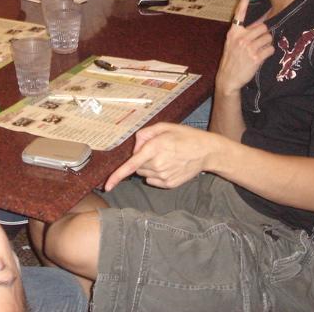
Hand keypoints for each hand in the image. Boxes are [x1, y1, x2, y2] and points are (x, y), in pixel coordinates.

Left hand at [105, 123, 219, 190]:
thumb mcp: (164, 127)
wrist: (206, 151)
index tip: (107, 186)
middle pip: (137, 166)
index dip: (117, 176)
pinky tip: (169, 166)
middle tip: (157, 150)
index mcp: (155, 148)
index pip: (131, 165)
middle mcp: (158, 164)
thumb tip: (135, 149)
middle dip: (142, 159)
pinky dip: (156, 174)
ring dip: (148, 167)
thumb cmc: (184, 136)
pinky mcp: (169, 184)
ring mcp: (164, 176)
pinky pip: (153, 180)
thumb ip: (144, 134)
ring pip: (144, 174)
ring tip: (165, 157)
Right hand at [217, 0, 273, 94]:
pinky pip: (270, 49)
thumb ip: (243, 33)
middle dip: (263, 35)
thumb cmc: (232, 60)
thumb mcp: (232, 43)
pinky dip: (268, 53)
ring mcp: (247, 47)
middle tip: (257, 44)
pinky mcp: (255, 57)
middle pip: (263, 27)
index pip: (240, 12)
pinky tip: (260, 58)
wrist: (228, 79)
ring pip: (268, 37)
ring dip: (266, 44)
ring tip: (258, 52)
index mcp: (233, 32)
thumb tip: (261, 25)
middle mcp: (240, 37)